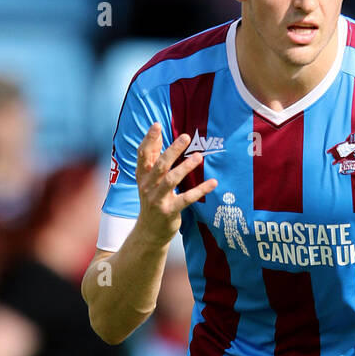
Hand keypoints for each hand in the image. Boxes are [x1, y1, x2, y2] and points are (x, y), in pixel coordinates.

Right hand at [136, 123, 217, 243]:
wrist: (149, 230)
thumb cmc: (152, 199)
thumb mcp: (147, 179)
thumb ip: (153, 156)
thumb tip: (157, 132)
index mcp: (142, 176)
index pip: (143, 154)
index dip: (149, 140)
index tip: (157, 125)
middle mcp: (148, 186)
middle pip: (159, 165)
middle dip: (172, 150)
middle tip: (186, 137)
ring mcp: (158, 199)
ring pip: (171, 180)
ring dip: (185, 168)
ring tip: (198, 157)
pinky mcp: (169, 211)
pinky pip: (186, 199)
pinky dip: (200, 190)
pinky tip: (212, 183)